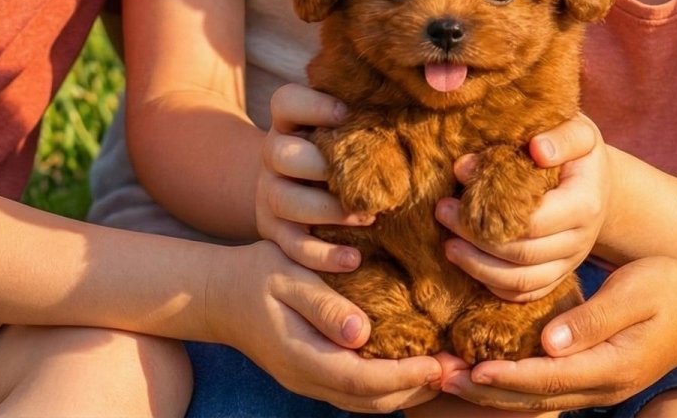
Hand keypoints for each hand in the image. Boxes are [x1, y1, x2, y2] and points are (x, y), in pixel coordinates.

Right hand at [208, 240, 444, 411]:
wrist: (218, 293)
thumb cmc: (255, 275)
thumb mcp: (286, 278)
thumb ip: (323, 305)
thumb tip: (361, 332)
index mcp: (302, 357)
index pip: (363, 379)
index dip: (406, 376)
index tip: (440, 363)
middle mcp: (308, 378)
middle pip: (371, 400)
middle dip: (416, 388)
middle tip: (458, 369)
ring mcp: (309, 380)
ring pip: (365, 402)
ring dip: (406, 390)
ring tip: (444, 369)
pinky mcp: (312, 373)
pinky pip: (356, 390)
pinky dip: (388, 384)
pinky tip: (410, 364)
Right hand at [255, 83, 369, 272]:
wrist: (292, 184)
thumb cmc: (339, 149)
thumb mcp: (347, 127)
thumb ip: (373, 111)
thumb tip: (436, 89)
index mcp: (289, 121)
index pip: (285, 101)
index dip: (313, 105)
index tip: (347, 113)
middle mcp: (273, 153)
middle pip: (279, 152)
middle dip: (320, 165)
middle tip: (363, 177)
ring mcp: (269, 191)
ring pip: (283, 199)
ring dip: (327, 211)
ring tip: (368, 217)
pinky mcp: (273, 230)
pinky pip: (290, 245)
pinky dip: (320, 254)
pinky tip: (353, 258)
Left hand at [438, 114, 609, 302]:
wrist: (599, 184)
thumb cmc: (580, 152)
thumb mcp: (579, 131)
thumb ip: (559, 137)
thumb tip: (535, 148)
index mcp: (585, 204)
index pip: (534, 221)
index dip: (489, 212)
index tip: (456, 192)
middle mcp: (580, 240)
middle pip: (523, 254)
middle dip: (476, 239)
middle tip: (442, 214)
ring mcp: (570, 263)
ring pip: (522, 281)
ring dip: (479, 267)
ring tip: (448, 246)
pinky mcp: (558, 275)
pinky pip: (526, 293)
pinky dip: (496, 286)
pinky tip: (470, 266)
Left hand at [440, 257, 676, 410]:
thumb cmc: (673, 287)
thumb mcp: (635, 291)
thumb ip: (594, 318)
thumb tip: (549, 340)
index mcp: (612, 367)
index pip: (549, 379)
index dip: (506, 375)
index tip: (469, 368)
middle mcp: (604, 387)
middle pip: (535, 398)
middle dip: (486, 390)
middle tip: (440, 377)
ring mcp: (602, 386)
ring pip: (539, 397)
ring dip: (495, 389)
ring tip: (452, 376)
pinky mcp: (598, 374)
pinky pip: (550, 385)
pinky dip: (516, 380)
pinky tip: (490, 367)